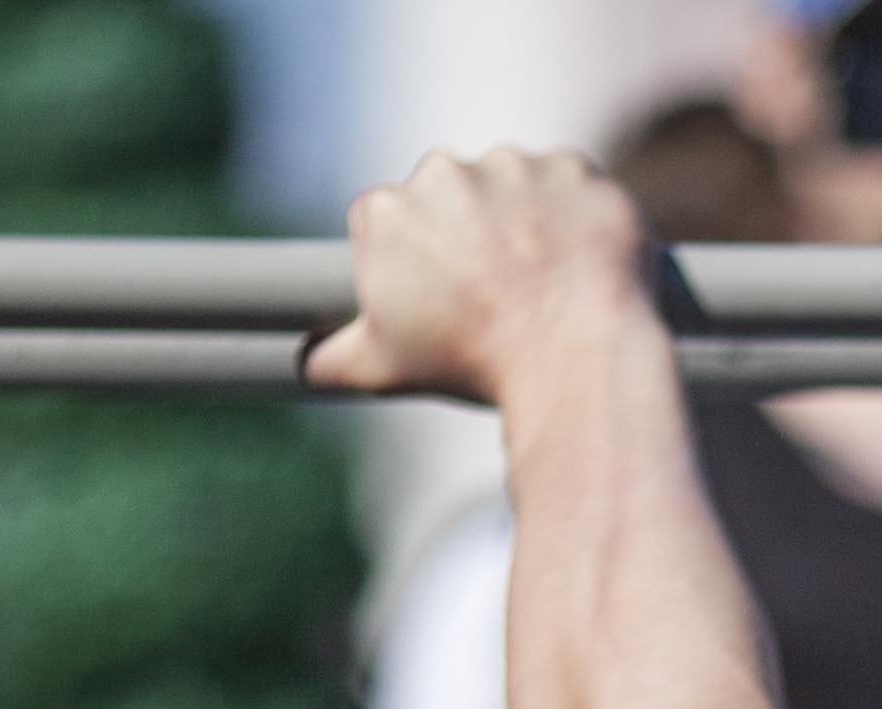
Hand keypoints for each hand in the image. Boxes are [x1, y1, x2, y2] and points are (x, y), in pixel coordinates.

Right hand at [310, 148, 654, 407]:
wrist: (573, 360)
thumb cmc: (470, 365)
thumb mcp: (381, 369)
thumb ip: (329, 358)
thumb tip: (302, 364)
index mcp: (386, 211)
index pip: (389, 222)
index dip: (415, 263)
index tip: (441, 295)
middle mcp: (444, 172)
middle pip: (451, 198)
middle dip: (469, 236)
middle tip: (495, 294)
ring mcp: (513, 166)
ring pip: (514, 188)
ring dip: (524, 224)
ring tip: (541, 286)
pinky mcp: (574, 170)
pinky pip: (572, 188)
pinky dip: (577, 220)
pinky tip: (579, 268)